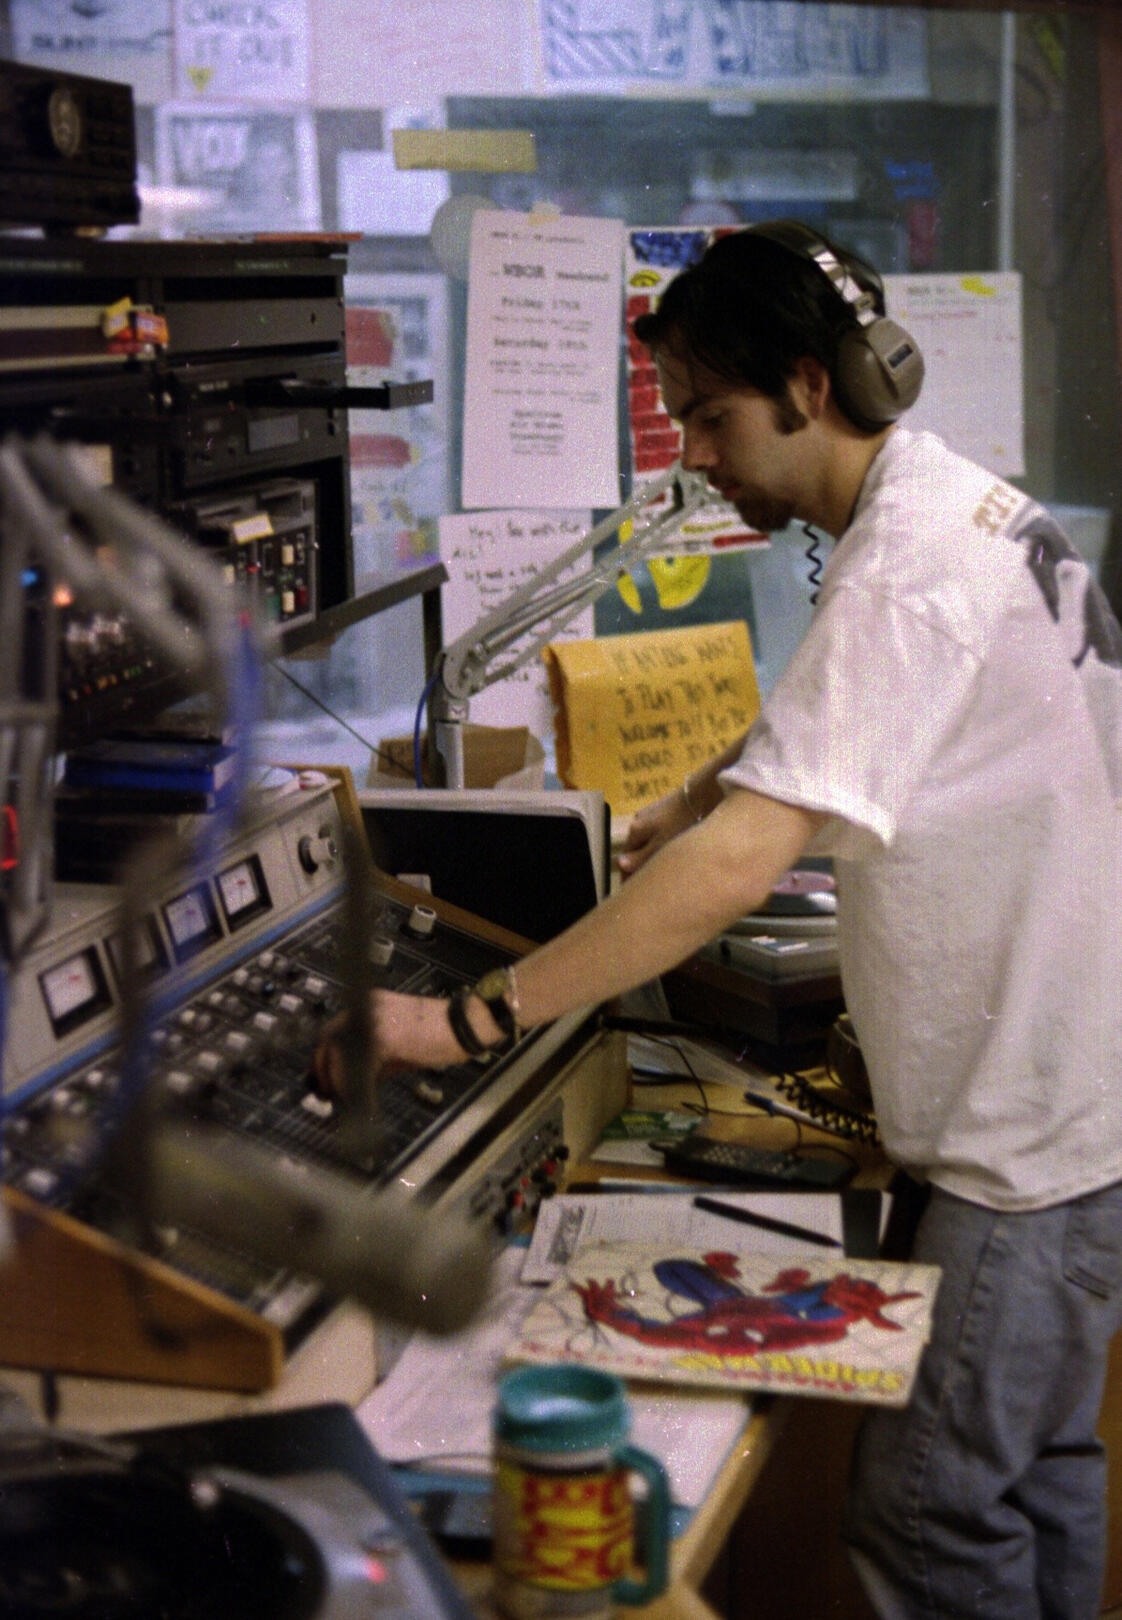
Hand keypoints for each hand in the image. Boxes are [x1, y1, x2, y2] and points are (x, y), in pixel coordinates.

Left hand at [312, 988, 462, 1095]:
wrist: (464, 1025)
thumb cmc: (440, 1033)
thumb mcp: (400, 1043)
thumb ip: (377, 1055)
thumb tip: (355, 1076)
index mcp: (372, 1004)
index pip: (336, 1029)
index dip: (326, 1055)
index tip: (326, 1075)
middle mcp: (368, 1008)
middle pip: (330, 1037)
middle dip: (324, 1066)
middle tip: (327, 1090)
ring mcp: (373, 1021)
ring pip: (339, 1052)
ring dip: (336, 1077)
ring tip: (340, 1095)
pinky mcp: (383, 1038)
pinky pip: (358, 1065)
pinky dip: (353, 1083)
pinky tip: (358, 1097)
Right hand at [616, 784, 696, 877]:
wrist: (701, 794)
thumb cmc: (681, 821)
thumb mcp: (661, 843)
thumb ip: (641, 856)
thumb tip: (619, 865)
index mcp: (635, 830)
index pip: (626, 858)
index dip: (628, 876)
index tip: (633, 891)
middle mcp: (639, 821)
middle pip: (636, 850)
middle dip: (640, 867)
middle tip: (650, 885)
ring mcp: (651, 814)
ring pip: (647, 841)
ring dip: (651, 856)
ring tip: (663, 871)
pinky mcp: (665, 810)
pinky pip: (658, 833)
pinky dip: (661, 845)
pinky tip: (672, 850)